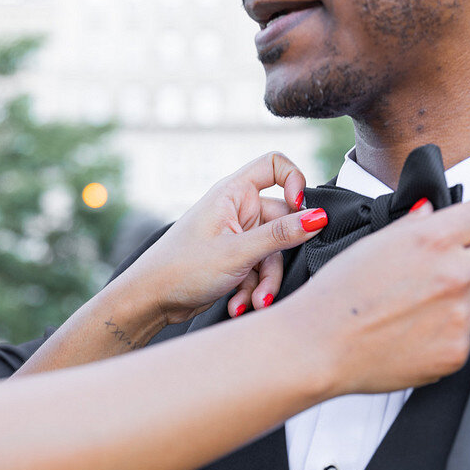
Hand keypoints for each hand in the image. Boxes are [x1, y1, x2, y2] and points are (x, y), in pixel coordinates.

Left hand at [117, 152, 325, 324]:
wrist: (151, 300)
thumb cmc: (181, 268)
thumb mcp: (237, 253)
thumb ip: (281, 235)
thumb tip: (318, 217)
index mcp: (233, 193)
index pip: (275, 165)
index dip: (295, 181)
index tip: (301, 208)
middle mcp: (237, 210)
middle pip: (282, 223)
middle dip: (277, 258)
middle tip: (271, 279)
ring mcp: (237, 235)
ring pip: (272, 253)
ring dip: (265, 282)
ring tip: (253, 302)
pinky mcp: (235, 259)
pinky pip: (259, 270)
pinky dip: (253, 289)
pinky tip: (238, 304)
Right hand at [285, 197, 469, 394]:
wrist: (318, 348)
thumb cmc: (335, 297)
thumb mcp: (372, 244)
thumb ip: (414, 227)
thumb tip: (433, 213)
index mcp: (433, 239)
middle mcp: (454, 274)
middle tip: (462, 262)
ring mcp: (459, 317)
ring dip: (468, 297)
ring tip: (426, 305)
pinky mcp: (457, 352)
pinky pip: (467, 334)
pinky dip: (448, 333)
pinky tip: (416, 332)